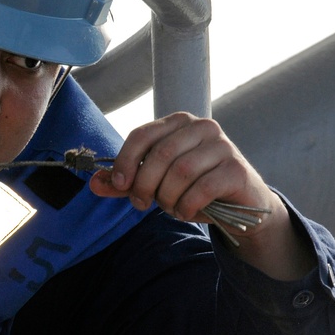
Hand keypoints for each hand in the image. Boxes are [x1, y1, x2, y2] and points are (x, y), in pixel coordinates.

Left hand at [89, 112, 312, 279]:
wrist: (241, 207)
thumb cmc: (195, 188)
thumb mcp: (156, 183)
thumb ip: (126, 182)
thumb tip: (94, 182)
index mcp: (178, 123)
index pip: (142, 134)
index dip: (125, 161)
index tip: (120, 185)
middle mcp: (202, 127)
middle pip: (159, 155)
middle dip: (145, 185)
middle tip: (143, 203)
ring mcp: (222, 146)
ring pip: (180, 172)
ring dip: (168, 197)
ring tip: (170, 207)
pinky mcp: (236, 169)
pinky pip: (201, 189)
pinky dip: (187, 206)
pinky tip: (186, 211)